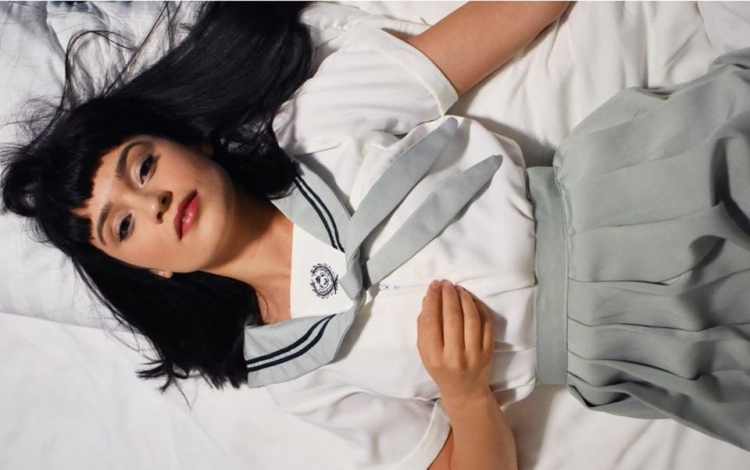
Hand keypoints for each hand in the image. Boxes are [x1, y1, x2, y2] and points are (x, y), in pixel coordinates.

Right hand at [417, 280, 494, 408]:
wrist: (465, 391)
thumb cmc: (440, 368)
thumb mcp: (425, 352)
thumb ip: (424, 327)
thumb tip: (429, 298)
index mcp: (434, 356)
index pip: (432, 321)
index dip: (433, 299)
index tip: (433, 285)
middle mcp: (454, 355)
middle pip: (452, 317)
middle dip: (448, 295)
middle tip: (446, 284)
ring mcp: (474, 353)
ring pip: (470, 318)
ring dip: (464, 298)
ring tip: (458, 289)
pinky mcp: (488, 351)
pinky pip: (486, 324)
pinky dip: (479, 308)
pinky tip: (471, 301)